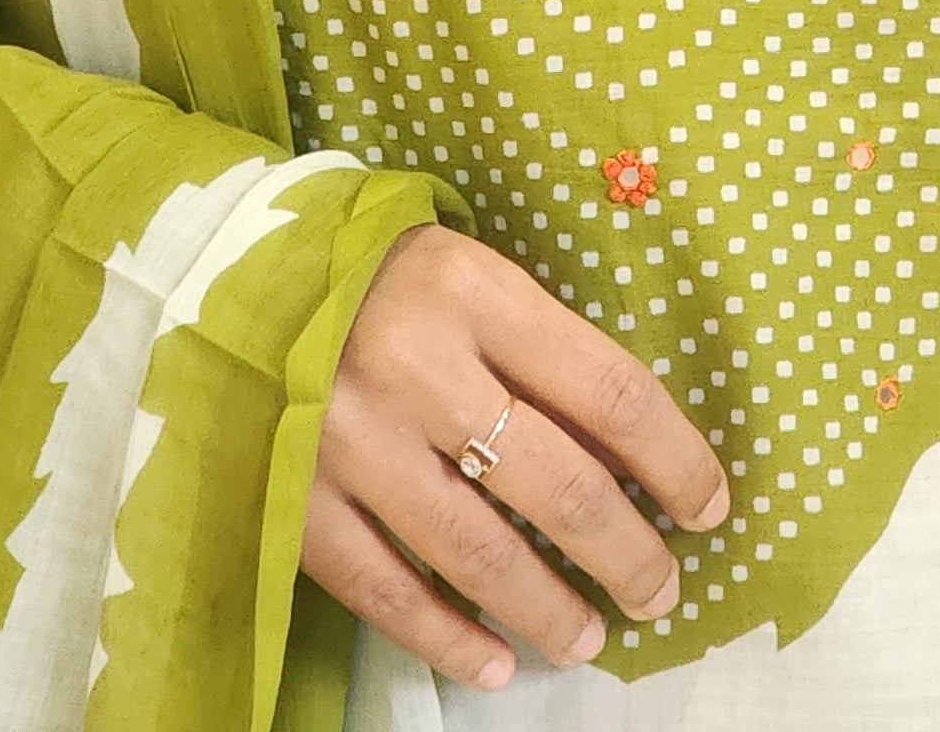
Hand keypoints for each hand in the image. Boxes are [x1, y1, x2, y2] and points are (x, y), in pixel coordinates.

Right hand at [302, 222, 732, 691]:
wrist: (231, 278)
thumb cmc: (379, 277)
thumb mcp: (469, 279)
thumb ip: (536, 353)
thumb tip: (627, 457)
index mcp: (473, 290)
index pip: (608, 388)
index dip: (674, 459)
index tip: (708, 506)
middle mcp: (417, 366)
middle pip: (558, 483)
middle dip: (627, 553)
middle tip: (660, 590)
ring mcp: (351, 440)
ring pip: (480, 553)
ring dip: (550, 609)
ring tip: (589, 636)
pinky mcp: (298, 500)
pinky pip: (388, 592)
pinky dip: (449, 638)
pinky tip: (493, 663)